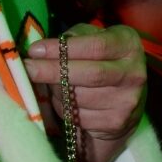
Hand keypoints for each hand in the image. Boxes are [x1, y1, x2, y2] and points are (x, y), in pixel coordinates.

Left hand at [25, 23, 145, 161]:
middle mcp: (134, 73)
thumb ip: (73, 39)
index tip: (35, 50)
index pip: (96, 46)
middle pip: (89, 74)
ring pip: (78, 97)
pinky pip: (77, 116)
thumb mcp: (94, 39)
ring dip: (57, 91)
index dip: (63, 49)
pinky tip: (66, 101)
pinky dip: (63, 108)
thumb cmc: (102, 60)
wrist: (126, 100)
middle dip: (53, 71)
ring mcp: (127, 101)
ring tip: (54, 84)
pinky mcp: (116, 122)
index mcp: (129, 45)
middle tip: (28, 68)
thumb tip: (39, 50)